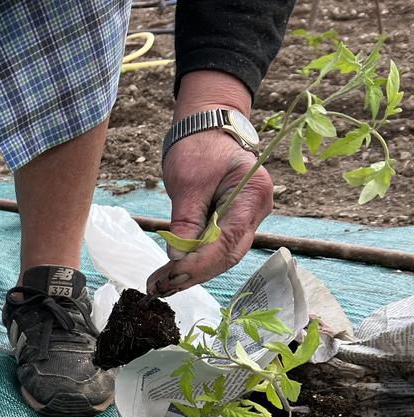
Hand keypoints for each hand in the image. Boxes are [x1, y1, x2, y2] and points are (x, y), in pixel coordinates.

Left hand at [146, 72, 273, 296]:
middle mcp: (257, 210)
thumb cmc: (198, 146)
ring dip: (191, 273)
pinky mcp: (232, 222)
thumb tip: (176, 259)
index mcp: (253, 194)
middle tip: (160, 289)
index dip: (200, 263)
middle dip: (193, 274)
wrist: (206, 127)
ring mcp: (247, 218)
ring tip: (160, 286)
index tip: (171, 275)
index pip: (229, 241)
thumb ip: (185, 221)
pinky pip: (216, 247)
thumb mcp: (187, 182)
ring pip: (222, 255)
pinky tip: (171, 273)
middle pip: (227, 254)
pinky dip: (194, 261)